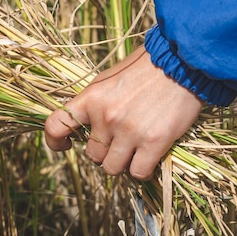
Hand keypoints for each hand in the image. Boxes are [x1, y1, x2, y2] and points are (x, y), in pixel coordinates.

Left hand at [44, 46, 202, 179]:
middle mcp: (107, 117)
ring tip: (134, 151)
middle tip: (120, 141)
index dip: (54, 141)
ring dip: (122, 163)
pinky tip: (148, 160)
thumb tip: (84, 124)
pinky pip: (137, 173)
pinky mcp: (154, 142)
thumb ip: (95, 102)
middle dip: (104, 152)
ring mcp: (129, 131)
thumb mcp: (110, 79)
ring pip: (112, 168)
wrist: (182, 62)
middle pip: (92, 155)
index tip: (65, 145)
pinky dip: (141, 171)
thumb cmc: (146, 68)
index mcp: (91, 98)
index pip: (56, 125)